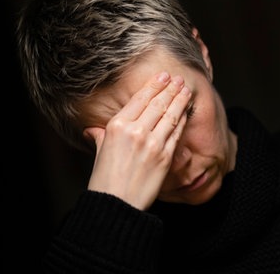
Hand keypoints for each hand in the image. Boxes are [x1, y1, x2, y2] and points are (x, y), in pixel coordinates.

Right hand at [84, 72, 191, 209]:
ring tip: (187, 90)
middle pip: (158, 103)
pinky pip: (176, 133)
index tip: (163, 76)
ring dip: (180, 100)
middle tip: (179, 79)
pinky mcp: (165, 156)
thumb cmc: (104, 180)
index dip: (154, 85)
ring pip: (170, 115)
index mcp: (117, 126)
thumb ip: (99, 137)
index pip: (140, 99)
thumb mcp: (98, 152)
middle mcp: (135, 131)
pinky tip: (186, 113)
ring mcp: (152, 143)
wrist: (116, 204)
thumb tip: (92, 130)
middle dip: (171, 88)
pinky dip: (182, 120)